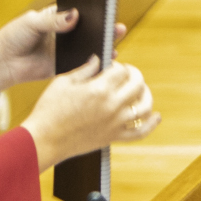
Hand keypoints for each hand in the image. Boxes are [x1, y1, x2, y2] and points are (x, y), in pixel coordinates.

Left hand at [0, 5, 126, 96]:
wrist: (2, 63)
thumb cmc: (13, 38)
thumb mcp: (31, 23)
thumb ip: (52, 20)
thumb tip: (75, 16)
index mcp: (58, 17)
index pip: (79, 10)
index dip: (92, 6)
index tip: (105, 1)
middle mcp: (67, 33)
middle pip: (90, 28)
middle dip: (104, 25)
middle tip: (116, 23)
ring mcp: (69, 50)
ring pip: (90, 45)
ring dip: (104, 43)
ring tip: (115, 37)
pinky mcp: (67, 66)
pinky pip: (85, 64)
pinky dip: (96, 61)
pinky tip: (107, 57)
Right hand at [22, 58, 156, 170]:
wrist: (44, 140)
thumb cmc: (48, 110)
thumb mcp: (63, 82)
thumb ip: (85, 70)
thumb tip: (99, 60)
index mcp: (99, 89)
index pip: (121, 70)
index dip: (118, 65)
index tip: (111, 67)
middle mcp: (112, 106)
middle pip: (138, 84)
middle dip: (134, 75)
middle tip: (127, 73)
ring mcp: (115, 123)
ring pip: (145, 107)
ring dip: (146, 95)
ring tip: (140, 90)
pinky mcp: (114, 137)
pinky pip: (140, 132)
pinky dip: (151, 124)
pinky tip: (156, 116)